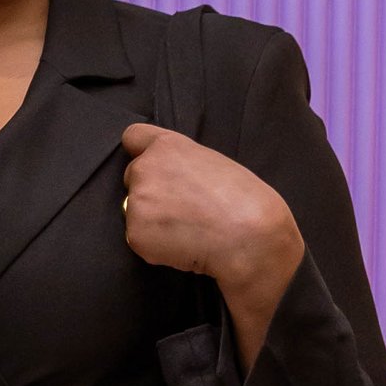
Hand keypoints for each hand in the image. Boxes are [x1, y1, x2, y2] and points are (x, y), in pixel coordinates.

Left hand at [119, 124, 302, 377]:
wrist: (254, 240)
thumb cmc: (250, 206)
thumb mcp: (221, 169)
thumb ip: (187, 163)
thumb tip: (154, 162)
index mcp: (172, 143)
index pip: (132, 136)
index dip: (140, 152)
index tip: (148, 164)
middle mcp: (147, 166)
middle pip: (131, 179)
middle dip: (150, 195)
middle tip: (187, 213)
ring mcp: (138, 199)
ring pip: (132, 213)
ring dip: (152, 224)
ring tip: (191, 233)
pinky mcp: (135, 231)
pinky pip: (137, 241)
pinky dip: (153, 247)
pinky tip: (184, 249)